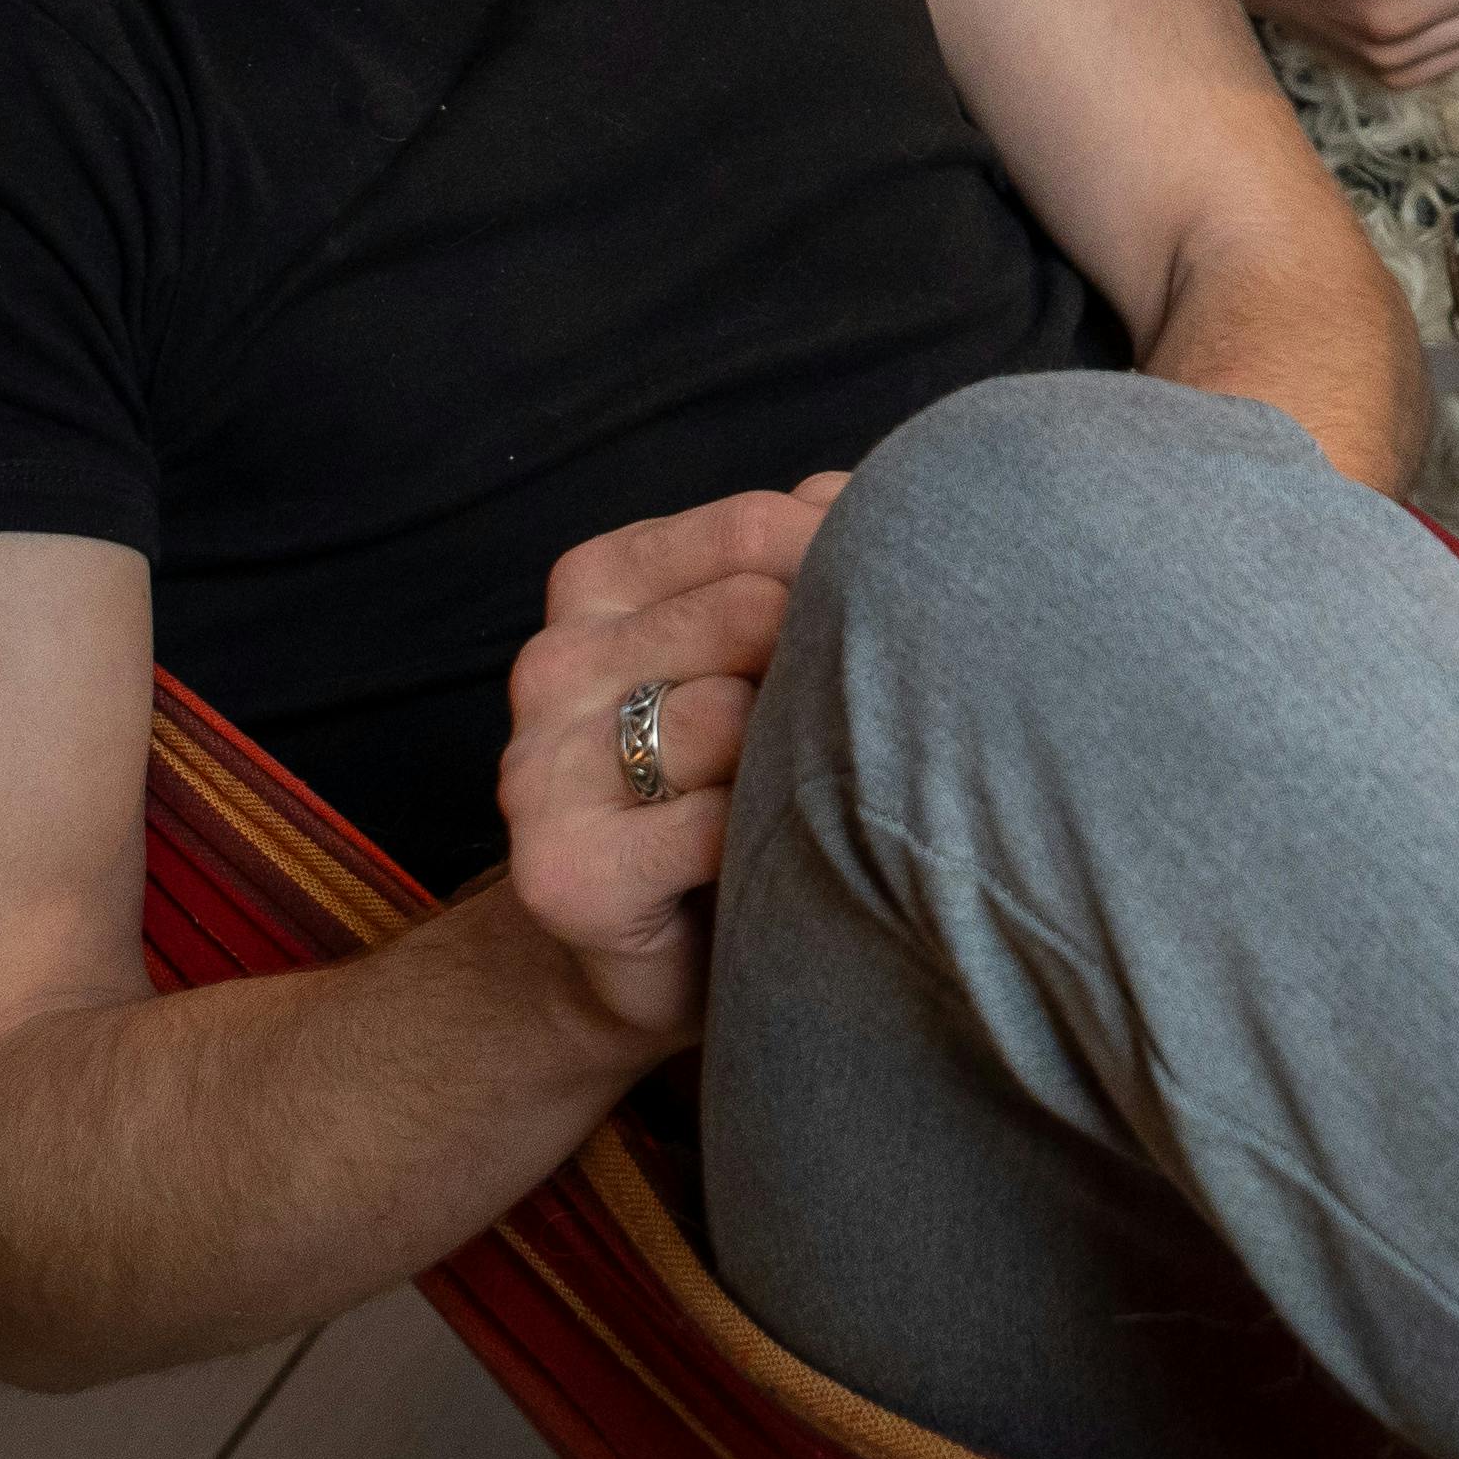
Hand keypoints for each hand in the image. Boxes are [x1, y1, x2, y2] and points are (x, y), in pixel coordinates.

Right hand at [497, 476, 846, 1049]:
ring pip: (732, 718)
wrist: (638, 962)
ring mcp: (542, 766)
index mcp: (597, 581)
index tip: (916, 618)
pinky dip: (773, 848)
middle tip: (885, 733)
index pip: (749, 527)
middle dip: (834, 669)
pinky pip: (713, 827)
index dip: (850, 566)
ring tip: (828, 806)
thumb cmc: (731, 789)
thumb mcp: (757, 651)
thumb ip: (799, 562)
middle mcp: (553, 660)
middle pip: (750, 614)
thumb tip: (871, 495)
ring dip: (803, 765)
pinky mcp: (562, 868)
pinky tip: (782, 866)